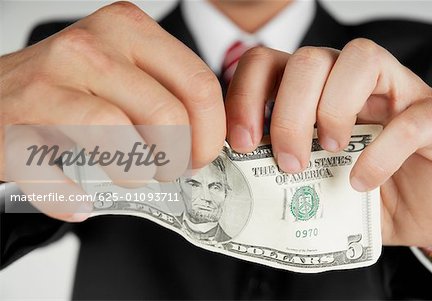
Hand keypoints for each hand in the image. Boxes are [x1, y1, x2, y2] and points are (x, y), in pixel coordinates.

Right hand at [0, 2, 224, 220]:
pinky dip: (72, 197)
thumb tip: (209, 142)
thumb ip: (167, 93)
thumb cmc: (72, 88)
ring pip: (119, 137)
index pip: (197, 83)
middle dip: (177, 159)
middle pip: (166, 115)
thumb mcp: (125, 69)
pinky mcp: (14, 126)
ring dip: (134, 174)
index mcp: (127, 29)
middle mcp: (88, 48)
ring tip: (132, 178)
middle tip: (168, 171)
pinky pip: (58, 176)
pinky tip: (79, 200)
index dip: (210, 131)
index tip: (202, 154)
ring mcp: (48, 84)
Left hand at [225, 39, 431, 247]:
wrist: (424, 215)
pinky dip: (382, 151)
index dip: (246, 95)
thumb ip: (280, 174)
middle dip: (288, 112)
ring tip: (330, 152)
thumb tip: (237, 179)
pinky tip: (363, 182)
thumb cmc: (364, 198)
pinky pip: (411, 117)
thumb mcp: (311, 185)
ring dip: (333, 108)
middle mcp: (353, 83)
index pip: (268, 64)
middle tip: (289, 162)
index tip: (242, 143)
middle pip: (309, 59)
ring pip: (359, 58)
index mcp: (315, 93)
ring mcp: (399, 93)